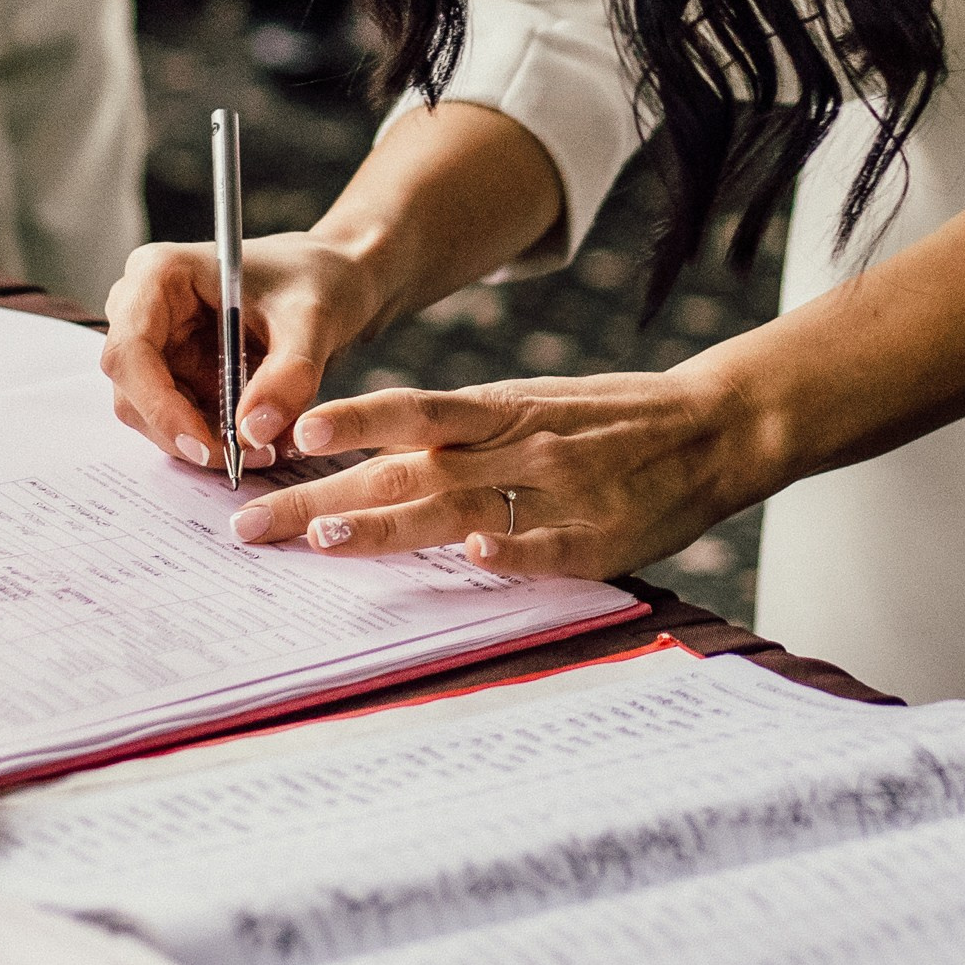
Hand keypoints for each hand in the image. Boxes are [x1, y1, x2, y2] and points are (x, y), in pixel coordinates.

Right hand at [102, 231, 385, 471]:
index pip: (130, 351)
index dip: (158, 406)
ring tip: (265, 447)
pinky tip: (258, 436)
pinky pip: (177, 420)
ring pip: (152, 415)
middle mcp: (142, 308)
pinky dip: (213, 438)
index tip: (204, 444)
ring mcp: (154, 343)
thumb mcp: (312, 320)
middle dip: (186, 433)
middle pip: (134, 391)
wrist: (326, 278)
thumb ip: (289, 375)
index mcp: (159, 274)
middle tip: (248, 456)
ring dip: (202, 442)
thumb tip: (254, 432)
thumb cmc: (313, 278)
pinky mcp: (172, 372)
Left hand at [223, 369, 759, 581]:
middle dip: (322, 498)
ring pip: (457, 504)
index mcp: (490, 413)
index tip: (279, 440)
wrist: (714, 424)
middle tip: (251, 527)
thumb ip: (454, 437)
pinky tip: (479, 556)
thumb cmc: (605, 422)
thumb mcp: (524, 408)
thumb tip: (364, 469)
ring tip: (326, 539)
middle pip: (402, 469)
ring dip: (389, 521)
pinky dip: (516, 549)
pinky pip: (550, 543)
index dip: (343, 425)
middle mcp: (509, 444)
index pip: (402, 416)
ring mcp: (553, 487)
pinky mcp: (599, 532)